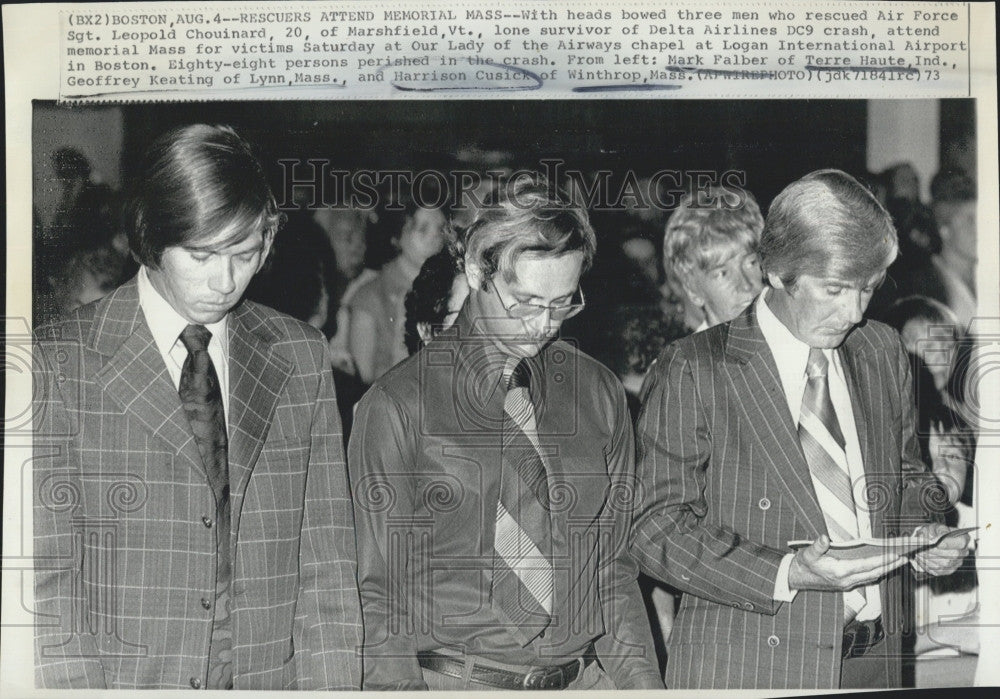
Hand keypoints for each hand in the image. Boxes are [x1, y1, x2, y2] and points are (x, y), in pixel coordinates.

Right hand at [787, 535, 906, 591]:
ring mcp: (848, 583)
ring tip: (899, 560)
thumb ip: (817, 546)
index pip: (867, 565)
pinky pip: (867, 578)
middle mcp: (847, 580)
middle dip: (892, 565)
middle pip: (875, 573)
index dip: (883, 560)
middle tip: (907, 557)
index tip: (896, 555)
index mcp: (840, 572)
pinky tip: (883, 566)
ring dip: (887, 569)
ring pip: (873, 576)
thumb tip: (824, 538)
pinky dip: (878, 571)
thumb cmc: (803, 565)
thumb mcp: (807, 554)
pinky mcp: (847, 584)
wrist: (797, 579)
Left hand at [910, 523, 970, 576]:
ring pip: (944, 564)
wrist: (930, 541)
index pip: (961, 542)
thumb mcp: (935, 527)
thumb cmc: (934, 533)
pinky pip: (938, 571)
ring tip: (918, 553)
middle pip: (952, 555)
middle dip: (935, 552)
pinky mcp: (948, 570)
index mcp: (963, 539)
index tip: (936, 543)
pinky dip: (927, 565)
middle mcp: (963, 552)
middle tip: (922, 548)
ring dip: (929, 559)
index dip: (948, 543)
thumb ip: (936, 530)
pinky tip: (920, 559)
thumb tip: (934, 538)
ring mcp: (956, 563)